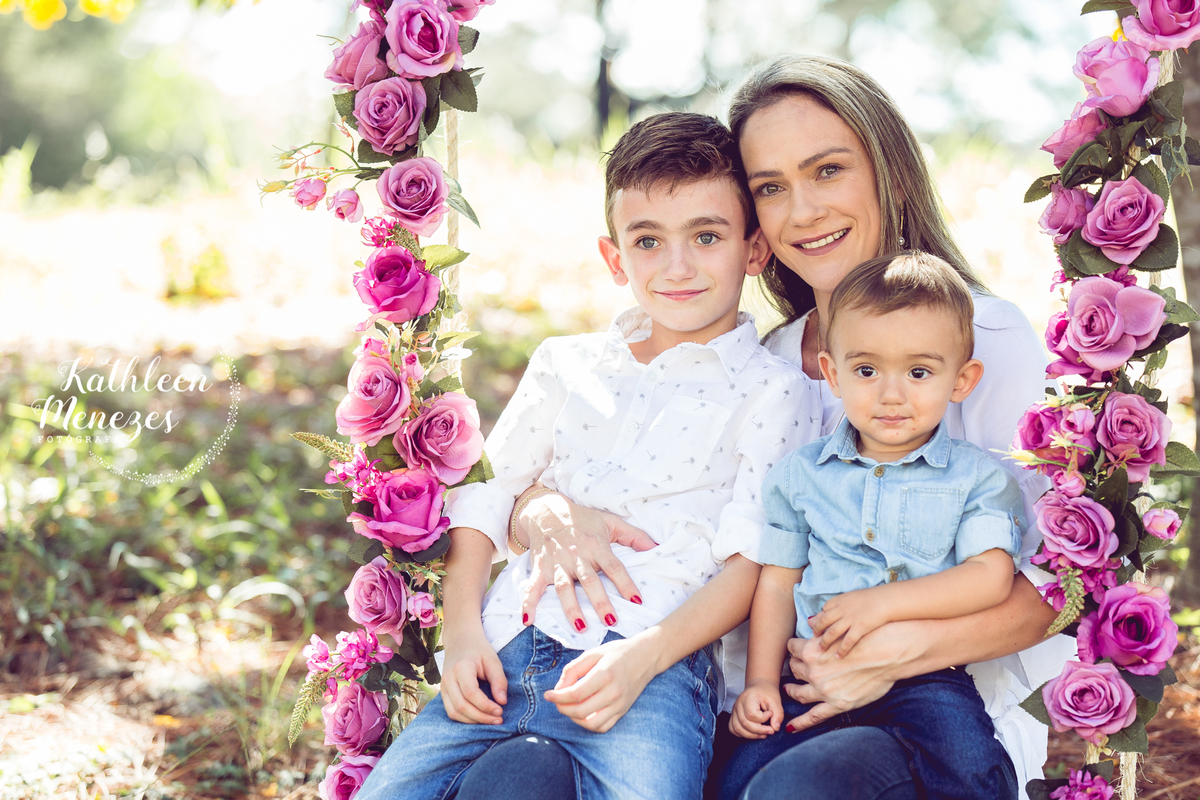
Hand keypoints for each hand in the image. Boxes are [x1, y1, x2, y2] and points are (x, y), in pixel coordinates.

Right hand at [439, 629, 507, 724]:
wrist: (460, 640)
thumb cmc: (479, 650)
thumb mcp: (493, 660)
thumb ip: (499, 680)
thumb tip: (502, 702)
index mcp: (461, 668)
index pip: (471, 693)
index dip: (486, 706)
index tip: (500, 711)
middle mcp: (448, 678)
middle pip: (461, 706)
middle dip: (481, 717)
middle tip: (498, 720)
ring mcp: (443, 686)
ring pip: (454, 712)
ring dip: (473, 721)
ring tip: (490, 720)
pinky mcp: (443, 693)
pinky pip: (451, 711)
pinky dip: (465, 719)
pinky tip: (479, 718)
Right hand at [518, 489, 656, 629]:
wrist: (546, 510)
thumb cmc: (582, 519)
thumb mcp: (609, 522)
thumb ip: (633, 535)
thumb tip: (656, 547)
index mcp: (595, 545)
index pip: (614, 566)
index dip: (626, 583)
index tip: (637, 600)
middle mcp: (576, 556)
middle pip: (589, 581)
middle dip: (600, 601)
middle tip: (611, 620)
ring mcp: (556, 563)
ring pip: (564, 588)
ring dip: (571, 608)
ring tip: (581, 627)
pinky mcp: (540, 568)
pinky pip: (533, 587)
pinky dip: (528, 603)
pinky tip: (528, 620)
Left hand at [542, 635, 658, 732]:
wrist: (646, 656)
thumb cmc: (618, 652)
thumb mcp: (593, 653)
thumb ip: (573, 669)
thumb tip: (558, 688)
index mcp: (604, 674)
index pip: (575, 694)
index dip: (557, 697)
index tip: (547, 695)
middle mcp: (614, 692)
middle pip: (580, 711)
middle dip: (562, 708)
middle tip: (556, 701)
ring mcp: (620, 704)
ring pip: (591, 724)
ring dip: (574, 719)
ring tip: (569, 708)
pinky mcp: (623, 711)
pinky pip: (603, 727)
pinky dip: (589, 725)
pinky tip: (583, 714)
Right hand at [729, 681, 782, 738]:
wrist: (760, 686)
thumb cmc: (767, 692)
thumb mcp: (776, 701)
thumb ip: (778, 714)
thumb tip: (775, 728)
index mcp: (748, 697)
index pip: (751, 714)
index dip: (763, 719)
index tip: (770, 714)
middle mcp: (738, 704)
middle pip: (744, 723)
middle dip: (759, 731)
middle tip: (771, 730)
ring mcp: (734, 710)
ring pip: (737, 728)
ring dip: (751, 735)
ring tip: (763, 734)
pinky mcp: (734, 716)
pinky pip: (733, 729)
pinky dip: (742, 734)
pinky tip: (753, 733)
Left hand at [783, 623, 918, 732]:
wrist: (888, 653)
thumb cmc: (866, 637)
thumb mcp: (838, 631)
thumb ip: (820, 631)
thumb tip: (809, 622)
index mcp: (811, 651)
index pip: (792, 649)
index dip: (794, 648)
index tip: (795, 649)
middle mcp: (813, 672)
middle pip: (795, 669)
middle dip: (795, 667)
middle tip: (795, 667)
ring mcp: (824, 690)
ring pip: (799, 692)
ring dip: (792, 690)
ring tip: (789, 690)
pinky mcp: (837, 704)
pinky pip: (814, 716)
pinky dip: (801, 723)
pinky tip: (791, 727)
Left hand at [808, 588, 888, 657]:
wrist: (887, 600)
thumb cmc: (871, 598)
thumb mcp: (851, 597)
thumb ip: (839, 605)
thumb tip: (828, 612)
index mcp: (840, 600)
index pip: (824, 610)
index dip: (820, 619)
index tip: (818, 626)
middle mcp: (842, 609)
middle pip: (824, 621)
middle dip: (817, 631)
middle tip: (814, 638)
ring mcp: (850, 619)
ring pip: (832, 632)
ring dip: (825, 642)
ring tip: (821, 649)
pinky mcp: (860, 627)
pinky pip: (848, 641)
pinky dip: (842, 650)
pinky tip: (838, 656)